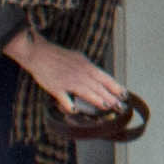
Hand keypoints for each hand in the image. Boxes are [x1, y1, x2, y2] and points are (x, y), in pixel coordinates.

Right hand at [8, 34, 126, 118]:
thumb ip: (88, 68)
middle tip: (120, 106)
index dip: (116, 87)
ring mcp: (68, 81)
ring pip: (86, 92)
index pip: (105, 78)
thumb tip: (99, 76)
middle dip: (111, 97)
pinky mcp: (56, 87)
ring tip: (107, 106)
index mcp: (87, 66)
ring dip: (98, 100)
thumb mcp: (79, 58)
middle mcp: (80, 74)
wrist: (39, 53)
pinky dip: (70, 104)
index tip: (124, 95)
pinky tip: (75, 110)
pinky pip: (64, 98)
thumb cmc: (58, 56)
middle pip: (98, 86)